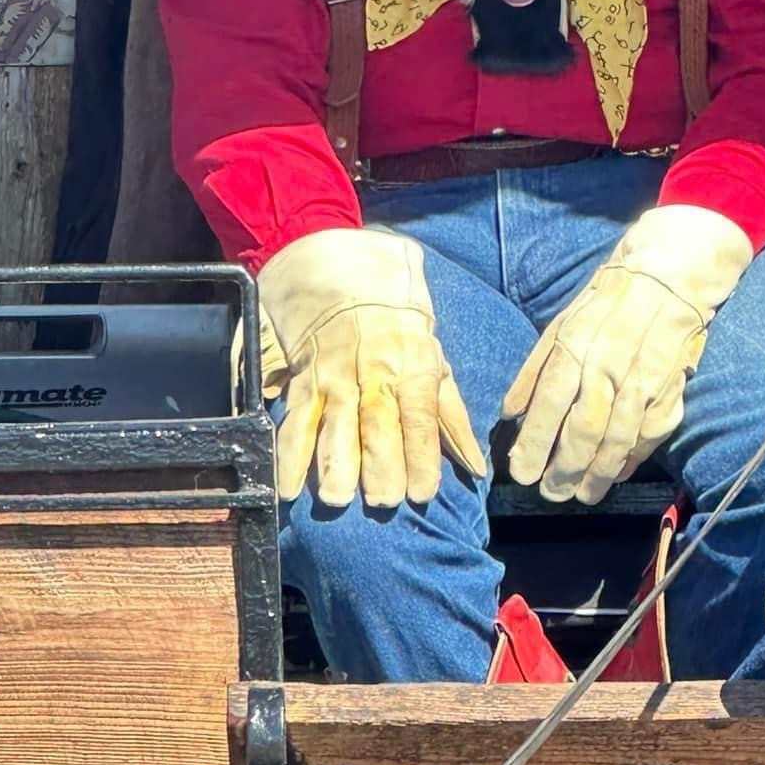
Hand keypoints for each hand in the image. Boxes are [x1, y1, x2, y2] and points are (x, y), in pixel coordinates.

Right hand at [257, 227, 483, 507]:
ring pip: (334, 420)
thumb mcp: (433, 354)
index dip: (421, 452)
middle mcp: (374, 368)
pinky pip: (296, 415)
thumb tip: (476, 466)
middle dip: (380, 462)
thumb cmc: (399, 317)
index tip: (422, 492)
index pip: (420, 413)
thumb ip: (450, 414)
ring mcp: (336, 372)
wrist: (341, 263)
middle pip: (377, 421)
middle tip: (383, 501)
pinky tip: (288, 484)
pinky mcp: (304, 375)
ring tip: (336, 497)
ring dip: (334, 460)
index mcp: (412, 362)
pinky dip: (290, 450)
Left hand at [503, 204, 753, 505]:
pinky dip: (633, 457)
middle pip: (584, 429)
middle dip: (564, 469)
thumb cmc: (608, 298)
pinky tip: (617, 474)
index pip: (550, 403)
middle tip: (550, 494)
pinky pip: (651, 431)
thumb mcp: (562, 322)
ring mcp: (644, 378)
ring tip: (582, 495)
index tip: (521, 473)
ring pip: (618, 438)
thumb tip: (510, 415)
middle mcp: (609, 363)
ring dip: (598, 473)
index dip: (535, 443)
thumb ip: (534, 369)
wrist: (673, 270)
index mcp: (577, 343)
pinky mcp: (672, 386)